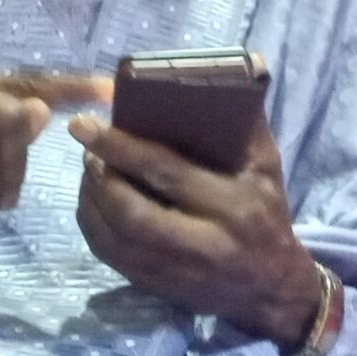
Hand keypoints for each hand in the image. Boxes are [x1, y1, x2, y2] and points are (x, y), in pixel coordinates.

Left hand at [68, 109, 326, 349]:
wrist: (271, 288)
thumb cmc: (266, 213)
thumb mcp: (266, 166)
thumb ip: (249, 121)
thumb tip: (243, 67)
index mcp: (233, 206)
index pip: (166, 172)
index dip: (120, 147)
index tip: (85, 125)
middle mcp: (203, 244)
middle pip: (130, 212)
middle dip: (98, 177)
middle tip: (87, 150)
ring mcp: (176, 272)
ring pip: (113, 238)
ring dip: (89, 200)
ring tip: (89, 170)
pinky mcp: (157, 287)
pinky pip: (109, 257)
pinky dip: (91, 226)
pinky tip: (91, 202)